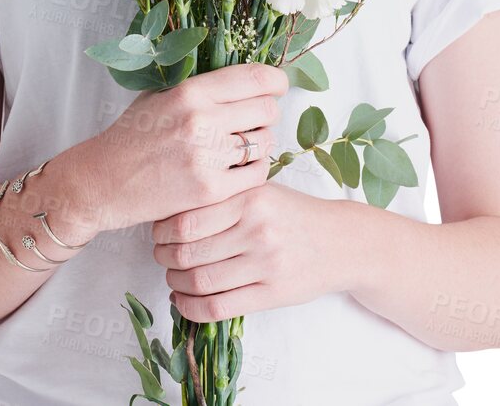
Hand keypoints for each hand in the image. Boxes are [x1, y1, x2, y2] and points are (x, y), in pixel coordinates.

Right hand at [89, 62, 286, 231]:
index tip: (278, 86)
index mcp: (190, 92)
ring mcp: (207, 157)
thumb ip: (201, 86)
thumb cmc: (132, 136)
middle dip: (267, 113)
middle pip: (267, 110)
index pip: (255, 78)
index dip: (276, 81)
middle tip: (256, 119)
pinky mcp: (210, 190)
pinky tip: (239, 168)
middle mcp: (201, 121)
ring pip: (264, 143)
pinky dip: (254, 170)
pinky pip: (257, 174)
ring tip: (243, 145)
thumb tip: (246, 77)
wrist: (103, 181)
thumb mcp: (160, 95)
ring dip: (260, 142)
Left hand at [152, 182, 341, 322]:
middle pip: (189, 252)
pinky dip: (191, 309)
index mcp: (250, 198)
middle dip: (165, 259)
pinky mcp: (272, 294)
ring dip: (175, 284)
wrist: (341, 241)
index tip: (158, 235)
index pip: (187, 220)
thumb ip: (223, 199)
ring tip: (173, 279)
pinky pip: (219, 308)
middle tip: (161, 257)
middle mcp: (257, 230)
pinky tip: (183, 301)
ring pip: (200, 282)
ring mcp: (266, 264)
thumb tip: (169, 215)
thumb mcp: (261, 191)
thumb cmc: (293, 214)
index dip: (162, 232)